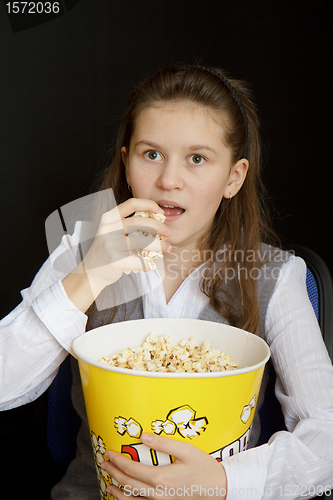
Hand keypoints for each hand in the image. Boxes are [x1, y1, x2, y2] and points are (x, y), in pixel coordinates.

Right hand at [62, 199, 171, 311]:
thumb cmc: (107, 250)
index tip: (161, 212)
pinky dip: (149, 263)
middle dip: (159, 227)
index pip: (131, 204)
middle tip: (169, 232)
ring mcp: (110, 245)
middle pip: (140, 222)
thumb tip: (157, 221)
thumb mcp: (112, 232)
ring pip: (142, 242)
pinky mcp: (114, 262)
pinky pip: (139, 261)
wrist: (90, 272)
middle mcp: (108, 229)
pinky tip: (151, 264)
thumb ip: (127, 225)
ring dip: (160, 245)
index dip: (149, 205)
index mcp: (108, 218)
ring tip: (168, 248)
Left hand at [101, 433, 226, 499]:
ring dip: (117, 491)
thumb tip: (143, 436)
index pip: (131, 468)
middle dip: (113, 473)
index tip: (109, 453)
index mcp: (161, 478)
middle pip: (127, 484)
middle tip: (104, 463)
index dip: (117, 460)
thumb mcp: (186, 450)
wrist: (219, 488)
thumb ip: (163, 443)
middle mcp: (158, 493)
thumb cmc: (204, 468)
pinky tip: (126, 497)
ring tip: (109, 483)